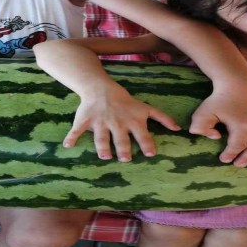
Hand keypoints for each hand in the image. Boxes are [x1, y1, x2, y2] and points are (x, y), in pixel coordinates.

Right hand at [63, 88, 179, 161]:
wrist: (101, 88)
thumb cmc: (125, 101)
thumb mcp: (145, 108)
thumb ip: (162, 118)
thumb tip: (178, 129)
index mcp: (132, 121)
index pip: (142, 135)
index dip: (147, 144)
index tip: (150, 154)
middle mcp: (117, 123)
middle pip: (121, 140)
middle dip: (124, 150)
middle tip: (126, 158)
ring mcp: (101, 123)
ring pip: (101, 138)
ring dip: (103, 148)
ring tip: (105, 157)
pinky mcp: (86, 121)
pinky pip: (77, 129)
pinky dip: (72, 136)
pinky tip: (68, 145)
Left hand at [189, 88, 246, 167]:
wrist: (240, 81)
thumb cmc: (221, 98)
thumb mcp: (204, 111)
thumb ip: (200, 127)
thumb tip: (215, 138)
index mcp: (242, 125)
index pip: (237, 147)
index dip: (230, 155)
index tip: (224, 159)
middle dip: (246, 159)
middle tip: (239, 164)